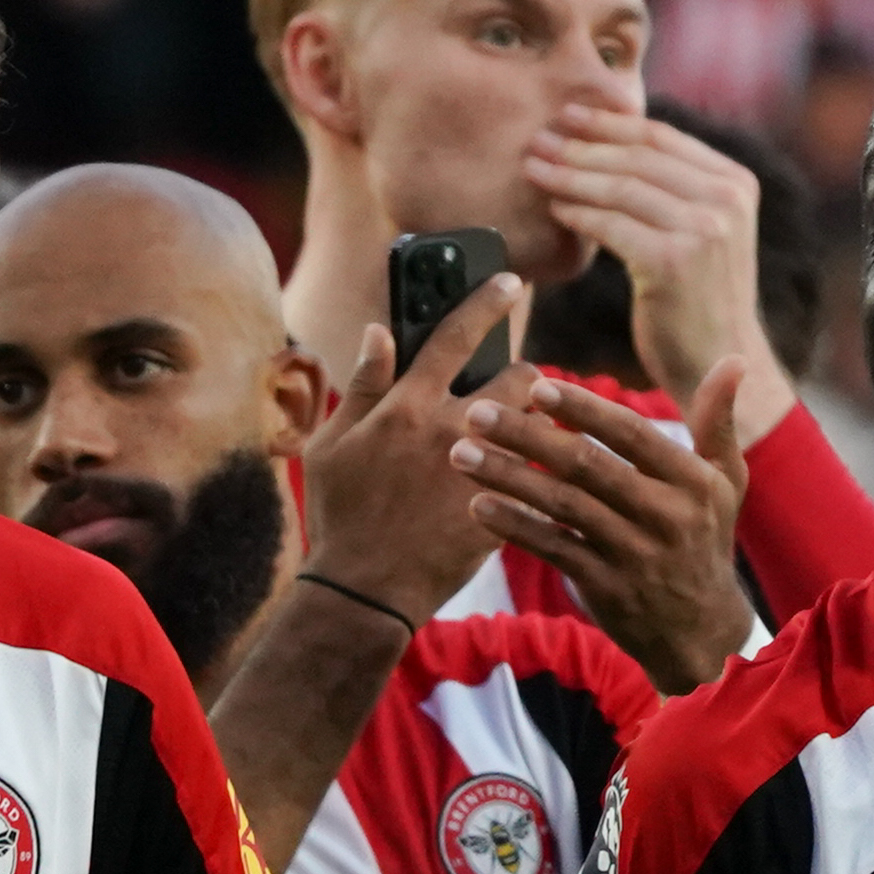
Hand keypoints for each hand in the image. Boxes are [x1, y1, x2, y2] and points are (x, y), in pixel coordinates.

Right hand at [294, 273, 535, 626]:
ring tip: (524, 434)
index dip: (487, 301)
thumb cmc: (339, 514)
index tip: (510, 282)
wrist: (364, 591)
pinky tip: (530, 480)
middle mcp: (453, 432)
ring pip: (542, 427)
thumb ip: (361, 384)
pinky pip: (542, 478)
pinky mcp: (505, 512)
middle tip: (517, 387)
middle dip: (525, 376)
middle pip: (521, 378)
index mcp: (408, 407)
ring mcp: (485, 474)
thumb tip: (379, 331)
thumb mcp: (331, 444)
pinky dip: (540, 472)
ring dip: (538, 423)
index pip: (457, 335)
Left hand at [459, 359, 752, 689]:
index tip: (536, 386)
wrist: (702, 632)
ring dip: (508, 477)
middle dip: (527, 436)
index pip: (631, 435)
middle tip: (475, 412)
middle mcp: (667, 517)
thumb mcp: (725, 482)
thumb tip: (734, 360)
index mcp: (693, 481)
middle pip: (588, 467)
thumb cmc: (705, 539)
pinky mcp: (607, 588)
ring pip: (563, 507)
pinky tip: (478, 505)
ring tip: (461, 453)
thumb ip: (719, 422)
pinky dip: (516, 527)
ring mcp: (635, 555)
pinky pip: (554, 550)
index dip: (583, 410)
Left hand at [524, 105, 795, 441]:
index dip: (609, 122)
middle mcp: (726, 199)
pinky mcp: (672, 262)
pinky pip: (611, 224)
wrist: (719, 366)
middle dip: (581, 145)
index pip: (662, 137)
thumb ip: (676, 188)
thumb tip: (613, 140)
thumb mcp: (703, 231)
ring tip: (534, 167)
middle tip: (537, 138)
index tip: (568, 115)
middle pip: (638, 156)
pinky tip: (553, 208)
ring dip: (569, 174)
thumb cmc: (698, 300)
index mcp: (736, 182)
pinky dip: (577, 212)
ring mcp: (704, 229)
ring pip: (621, 187)